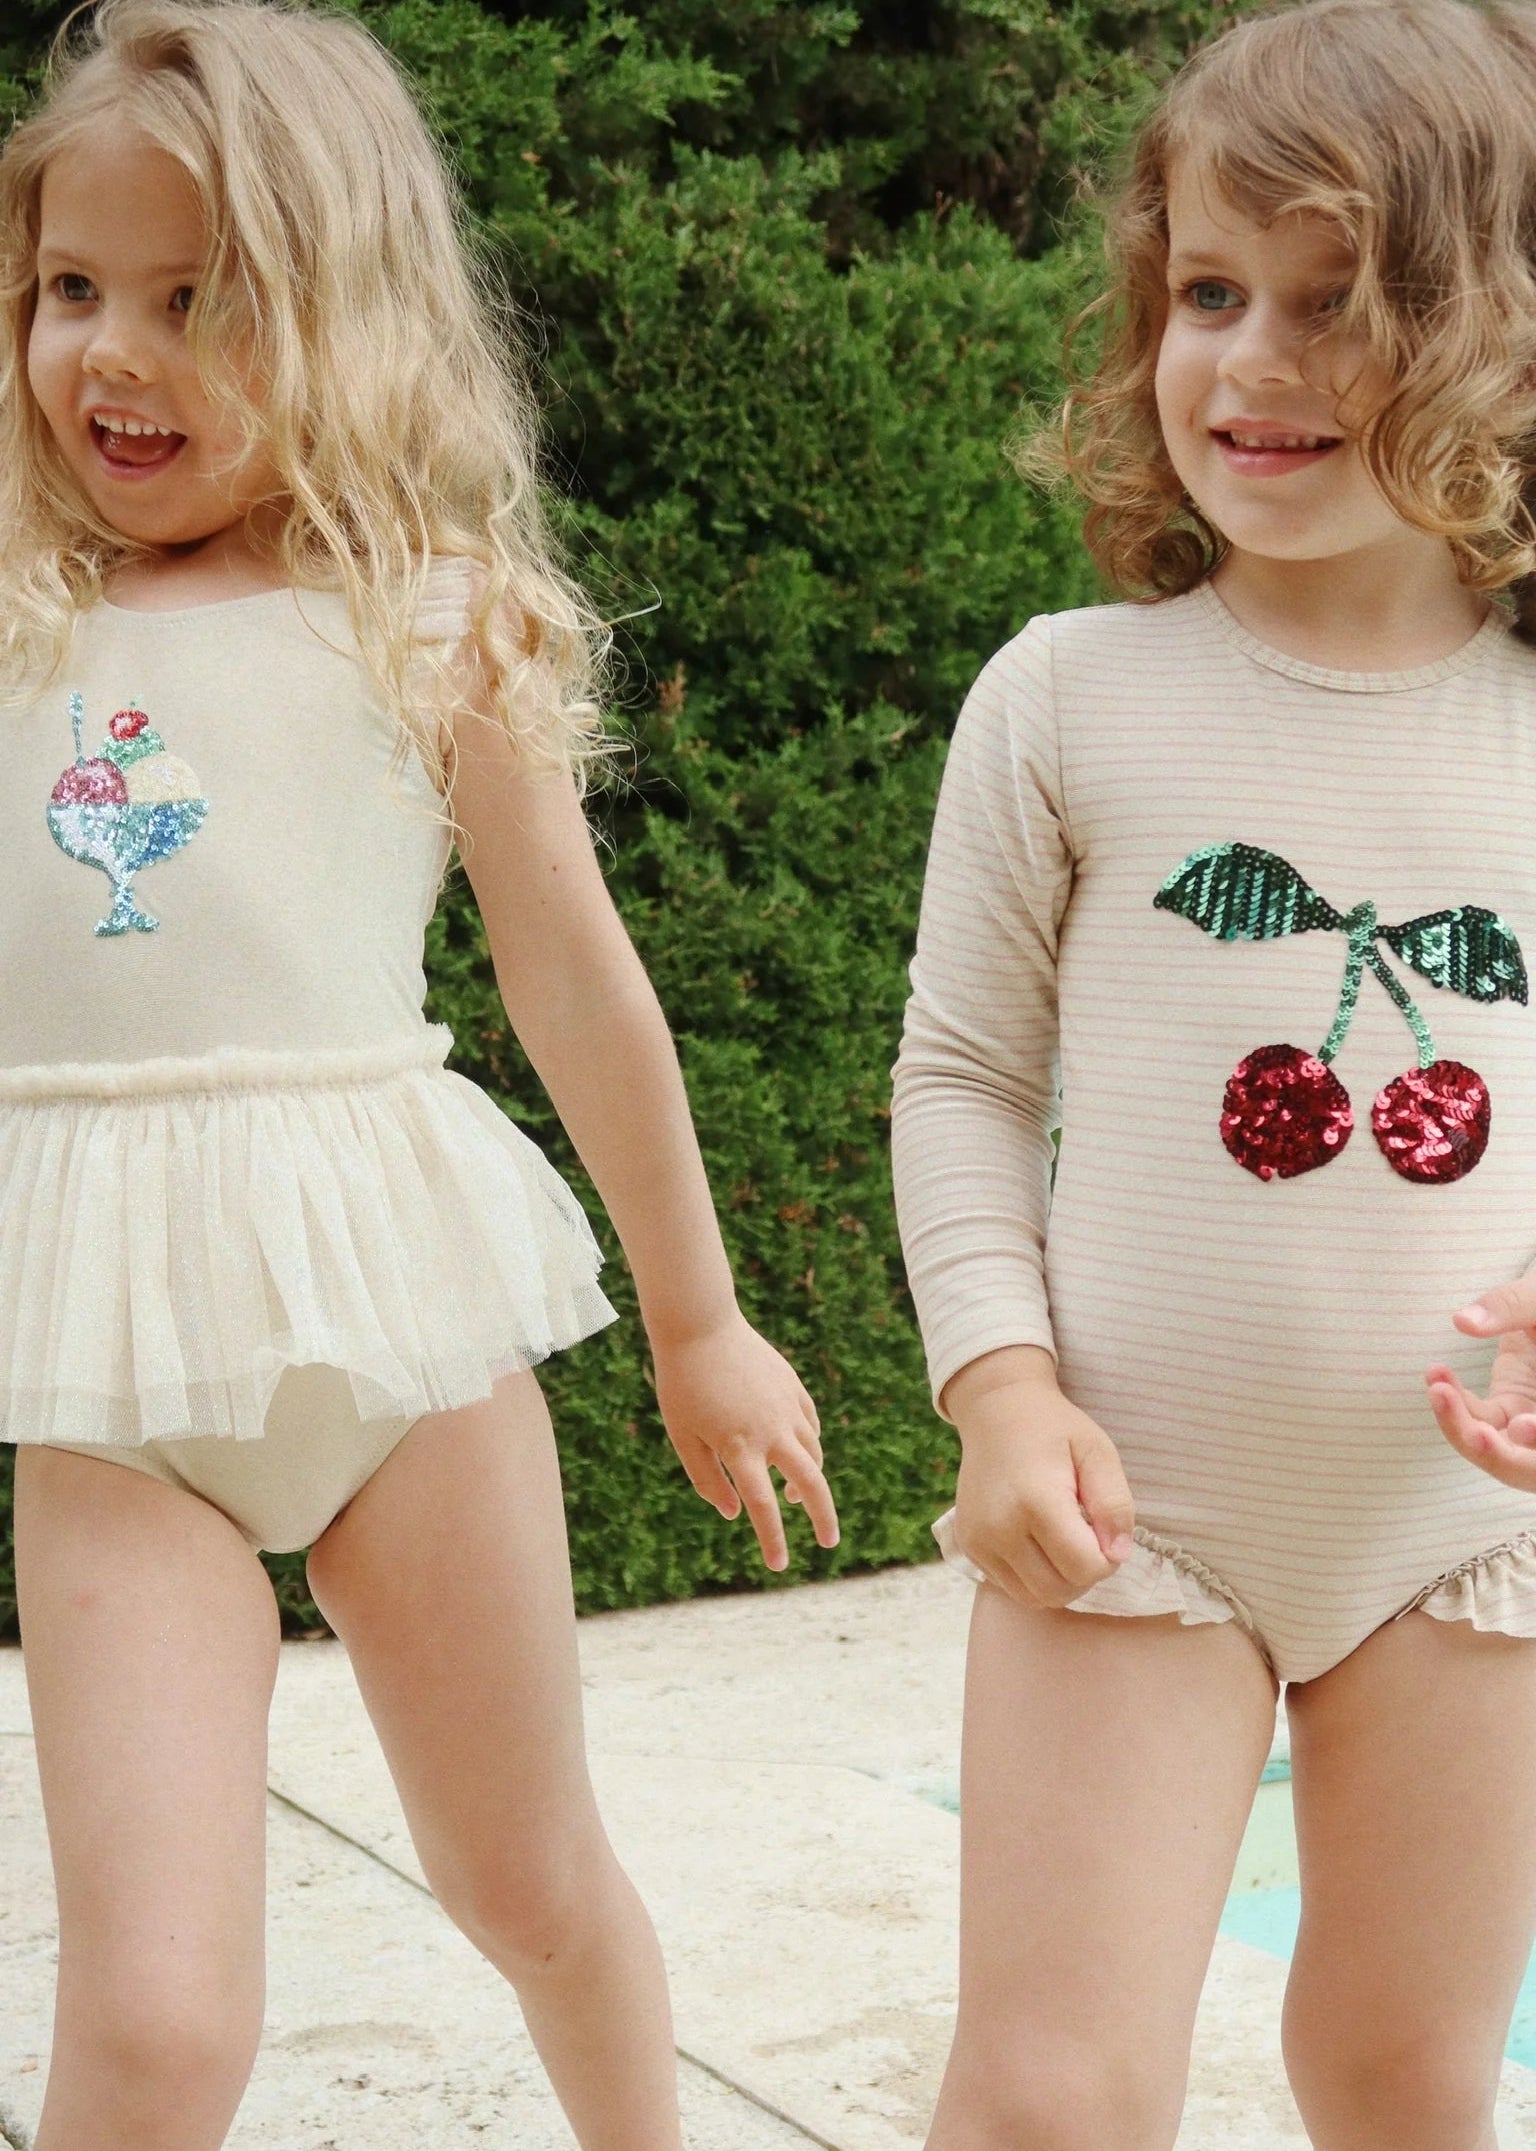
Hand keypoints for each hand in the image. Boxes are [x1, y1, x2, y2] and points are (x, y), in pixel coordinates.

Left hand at [651, 1308, 837, 1571]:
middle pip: (811, 1484)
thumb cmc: (682, 1385)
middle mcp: (771, 1431)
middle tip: (828, 1542)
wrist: (700, 1326)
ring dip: (809, 1481)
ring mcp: (786, 1407)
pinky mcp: (793, 1388)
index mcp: (739, 1448)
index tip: (780, 1565)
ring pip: (813, 1454)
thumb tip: (732, 1513)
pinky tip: (795, 1452)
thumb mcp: (684, 1436)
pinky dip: (808, 1445)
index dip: (773, 1540)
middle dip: (823, 1518)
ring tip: (794, 1497)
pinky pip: (809, 1425)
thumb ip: (708, 1478)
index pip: (764, 1507)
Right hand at [945, 1346, 1134, 1608]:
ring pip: (1033, 1597)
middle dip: (1085, 1574)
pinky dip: (1033, 1577)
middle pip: (1058, 1590)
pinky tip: (1039, 1543)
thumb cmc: (1054, 1428)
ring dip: (1059, 1581)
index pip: (1084, 1568)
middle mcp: (1000, 1527)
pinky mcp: (968, 1546)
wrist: (996, 1410)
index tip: (1104, 1531)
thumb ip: (1115, 1504)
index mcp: (1036, 1501)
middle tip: (1088, 1538)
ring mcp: (979, 1540)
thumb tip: (1118, 1555)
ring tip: (1065, 1543)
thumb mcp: (1098, 1452)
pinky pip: (1010, 1587)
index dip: (1107, 1559)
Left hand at [1426, 1279, 1535, 1491]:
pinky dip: (1454, 1403)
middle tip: (1471, 1427)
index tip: (1521, 1426)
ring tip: (1438, 1385)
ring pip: (1497, 1450)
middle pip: (1527, 1467)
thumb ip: (1514, 1305)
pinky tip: (1436, 1372)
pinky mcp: (1509, 1411)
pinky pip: (1478, 1421)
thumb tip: (1464, 1321)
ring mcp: (1531, 1425)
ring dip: (1462, 1426)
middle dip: (1496, 1452)